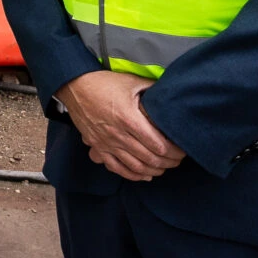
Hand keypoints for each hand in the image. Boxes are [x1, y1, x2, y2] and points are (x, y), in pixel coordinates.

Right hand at [56, 70, 185, 181]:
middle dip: (168, 162)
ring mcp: (107, 143)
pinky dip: (133, 175)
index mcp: (128, 118)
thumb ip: (152, 88)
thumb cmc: (103, 83)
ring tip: (164, 168)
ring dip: (153, 170)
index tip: (182, 150)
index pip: (158, 144)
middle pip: (149, 158)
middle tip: (178, 160)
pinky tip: (144, 175)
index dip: (174, 151)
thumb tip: (170, 92)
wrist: (75, 87)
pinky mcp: (98, 148)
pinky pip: (117, 168)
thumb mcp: (130, 81)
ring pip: (135, 166)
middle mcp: (118, 134)